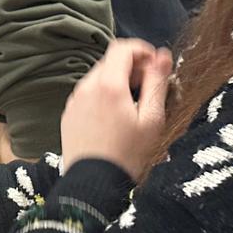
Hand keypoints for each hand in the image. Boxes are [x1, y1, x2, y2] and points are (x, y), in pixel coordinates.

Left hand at [61, 40, 171, 181]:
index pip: (122, 47)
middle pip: (110, 61)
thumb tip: (163, 56)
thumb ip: (157, 82)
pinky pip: (88, 94)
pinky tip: (115, 117)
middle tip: (149, 86)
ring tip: (133, 104)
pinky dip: (103, 95)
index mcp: (108, 84)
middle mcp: (86, 87)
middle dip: (132, 66)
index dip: (142, 50)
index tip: (156, 65)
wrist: (93, 184)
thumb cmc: (128, 155)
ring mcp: (74, 100)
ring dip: (117, 81)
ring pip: (98, 77)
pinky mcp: (69, 114)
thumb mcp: (152, 119)